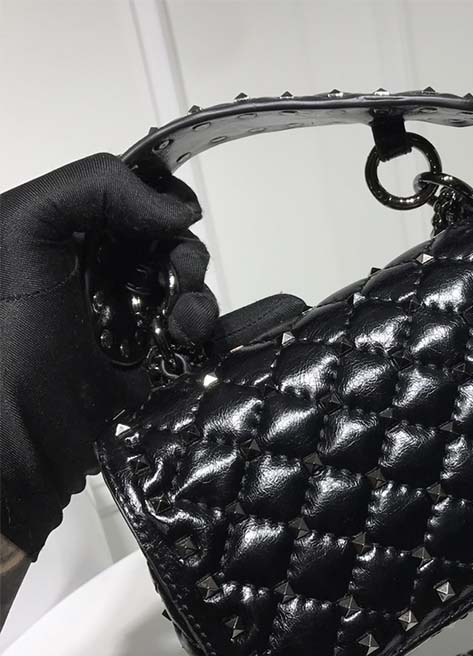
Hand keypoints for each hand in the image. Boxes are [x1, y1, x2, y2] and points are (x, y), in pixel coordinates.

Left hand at [0, 153, 221, 560]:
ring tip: (188, 328)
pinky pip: (210, 338)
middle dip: (184, 256)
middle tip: (182, 278)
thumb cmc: (11, 336)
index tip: (176, 216)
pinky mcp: (160, 367)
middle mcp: (101, 279)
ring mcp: (133, 325)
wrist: (20, 442)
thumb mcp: (21, 233)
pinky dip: (238, 327)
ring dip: (200, 300)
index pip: (128, 202)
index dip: (159, 201)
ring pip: (191, 292)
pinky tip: (242, 327)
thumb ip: (91, 188)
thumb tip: (181, 212)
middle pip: (167, 246)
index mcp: (66, 242)